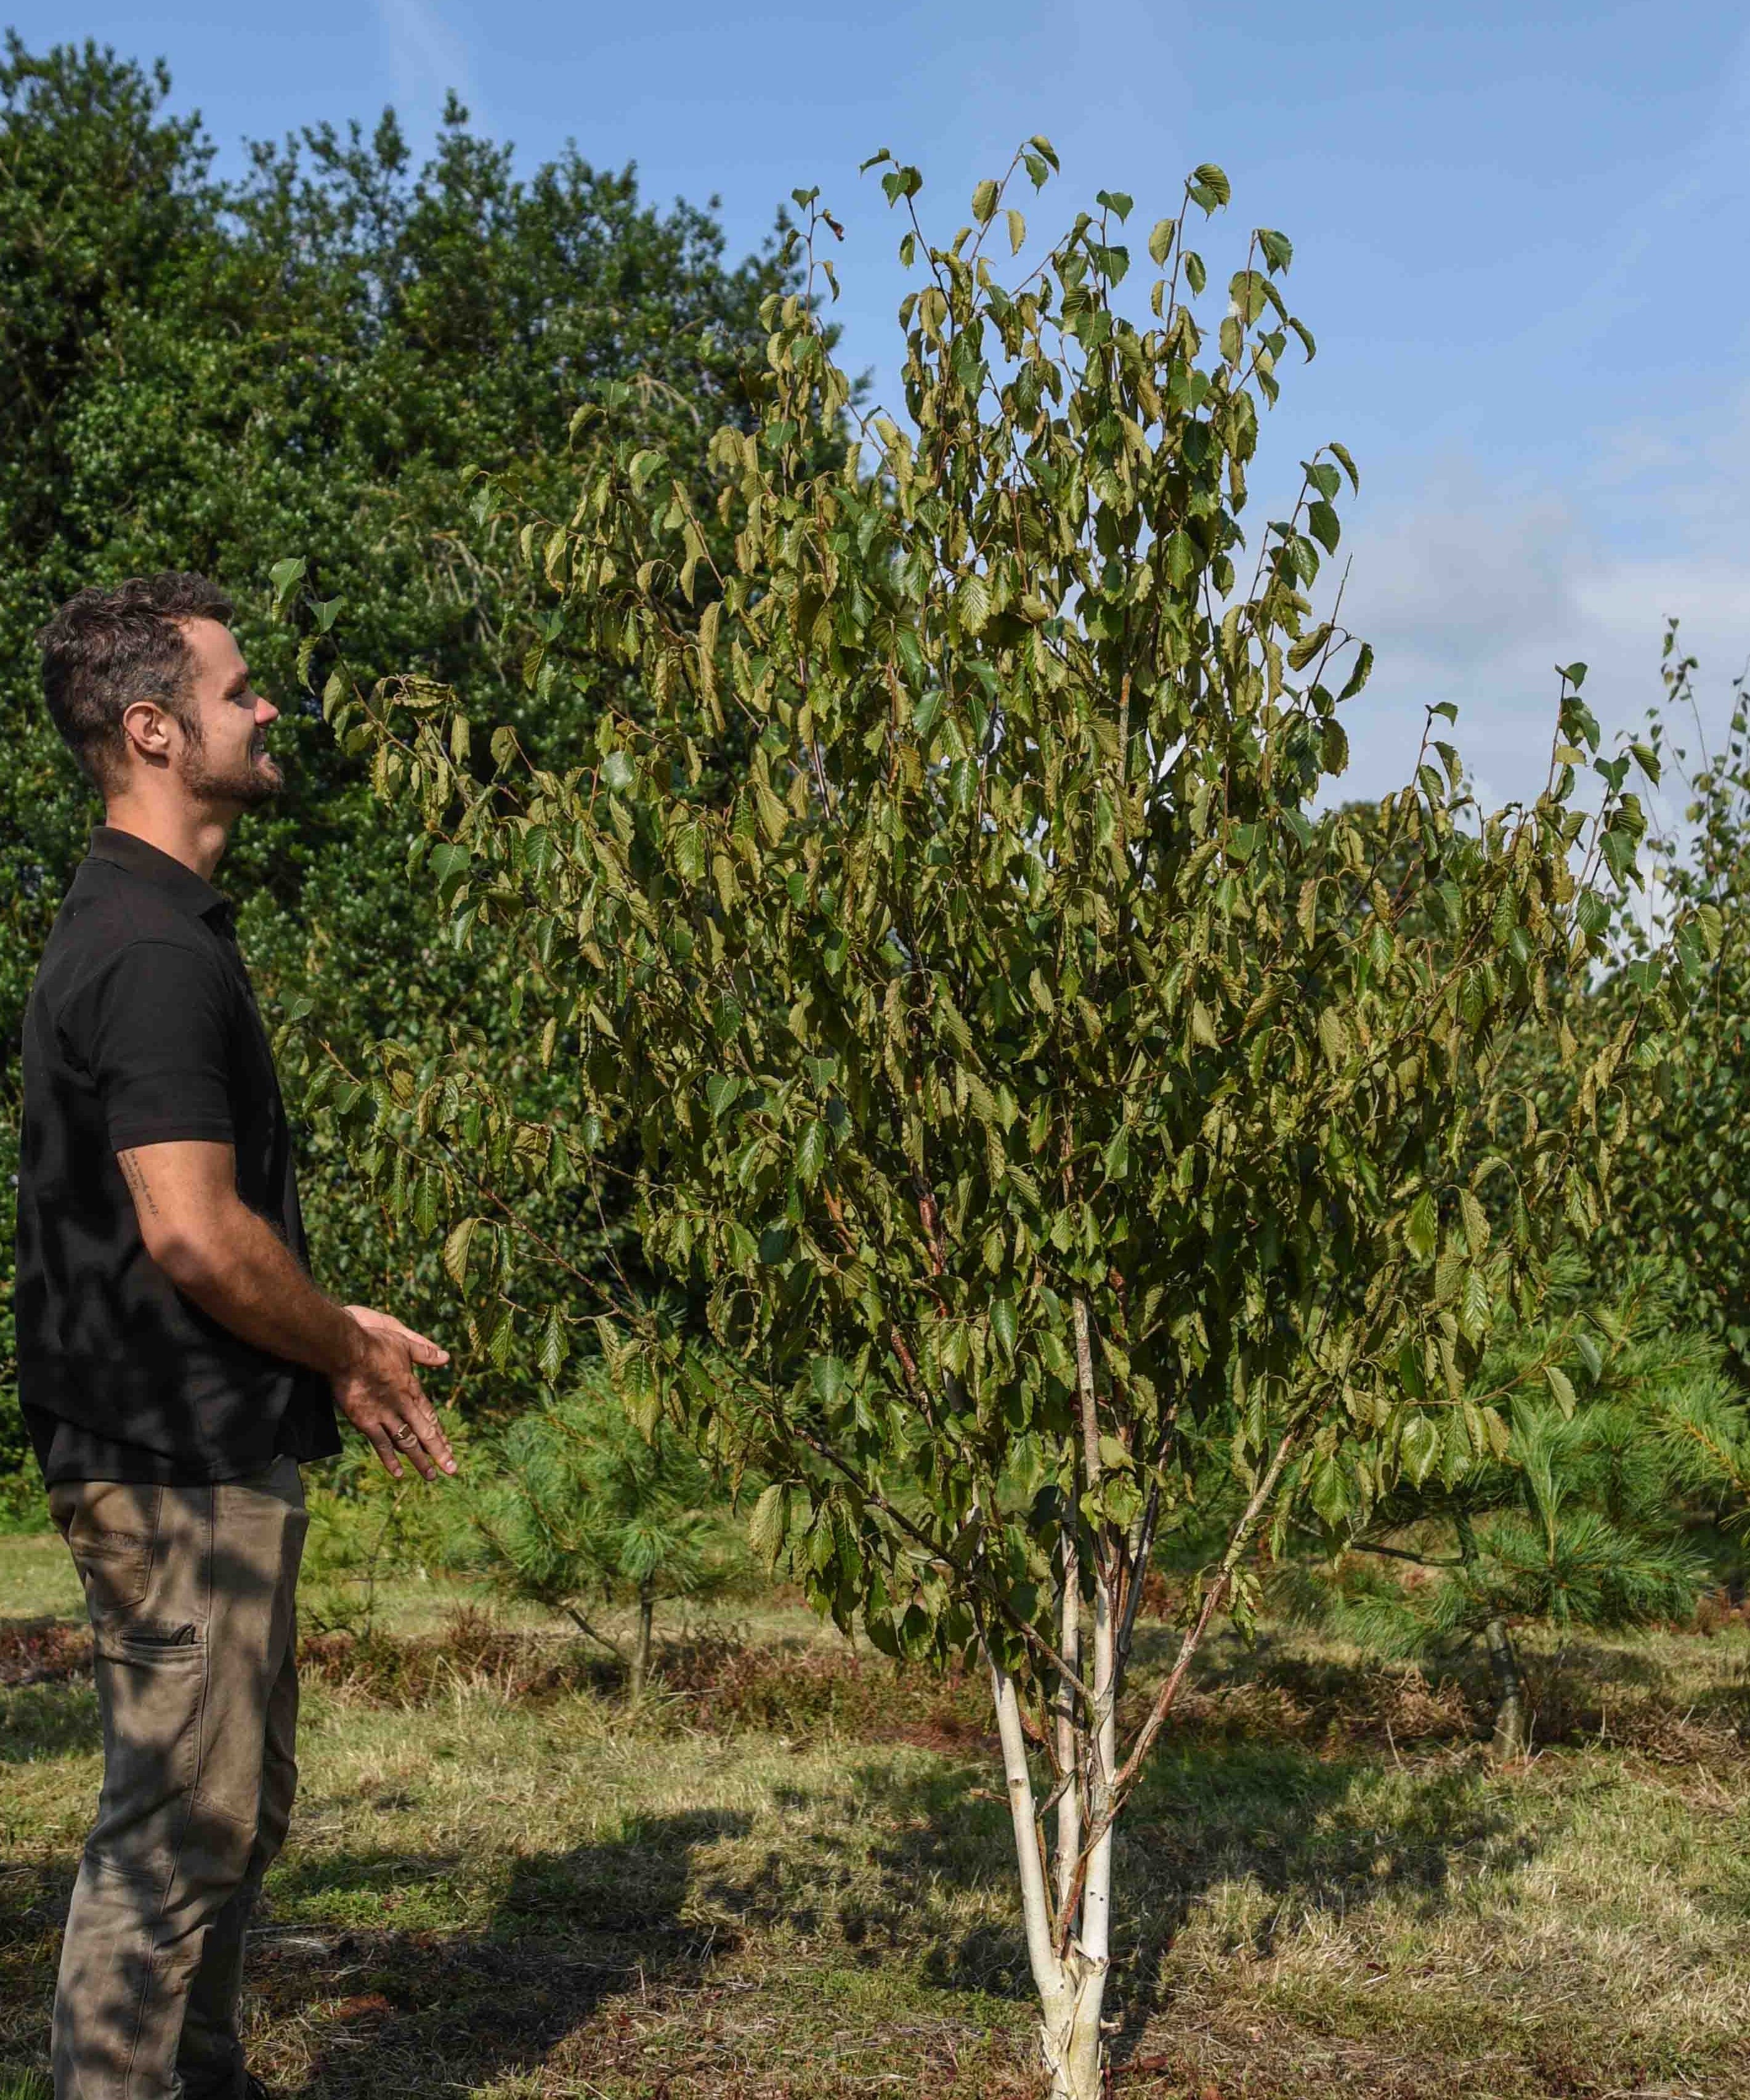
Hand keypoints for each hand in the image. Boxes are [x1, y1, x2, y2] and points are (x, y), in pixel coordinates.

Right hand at [333, 1307, 456, 1480]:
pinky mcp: (366, 1421)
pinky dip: (391, 1460)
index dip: (440, 1433)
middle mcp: (403, 1405)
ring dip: (420, 1461)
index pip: (430, 1416)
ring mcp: (385, 1415)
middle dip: (439, 1452)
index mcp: (412, 1389)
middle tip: (452, 1470)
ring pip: (407, 1443)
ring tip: (431, 1476)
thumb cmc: (375, 1344)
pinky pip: (381, 1445)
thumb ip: (425, 1353)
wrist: (347, 1351)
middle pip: (425, 1433)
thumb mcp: (405, 1344)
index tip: (449, 1448)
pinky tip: (399, 1473)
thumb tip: (446, 1356)